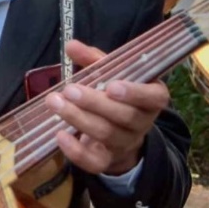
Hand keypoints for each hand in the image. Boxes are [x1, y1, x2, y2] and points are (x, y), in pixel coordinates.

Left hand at [43, 41, 169, 175]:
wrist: (120, 131)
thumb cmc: (116, 94)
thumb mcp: (112, 73)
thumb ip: (94, 60)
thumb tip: (71, 45)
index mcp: (152, 97)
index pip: (153, 98)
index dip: (135, 93)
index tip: (111, 86)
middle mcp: (142, 122)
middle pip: (124, 116)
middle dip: (94, 103)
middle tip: (69, 90)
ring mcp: (126, 143)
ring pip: (106, 134)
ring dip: (78, 119)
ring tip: (55, 103)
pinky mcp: (107, 160)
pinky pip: (94, 162)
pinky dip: (76, 151)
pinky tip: (59, 135)